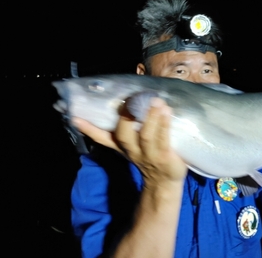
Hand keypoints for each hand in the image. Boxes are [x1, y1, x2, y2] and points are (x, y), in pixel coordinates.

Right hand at [73, 98, 187, 184]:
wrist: (164, 182)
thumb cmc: (151, 155)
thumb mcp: (137, 144)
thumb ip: (132, 127)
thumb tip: (131, 99)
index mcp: (123, 146)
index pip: (102, 137)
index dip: (89, 129)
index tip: (75, 118)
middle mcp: (133, 150)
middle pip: (123, 135)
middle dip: (126, 117)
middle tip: (132, 99)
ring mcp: (149, 155)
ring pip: (145, 136)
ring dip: (150, 117)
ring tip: (156, 101)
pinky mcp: (164, 157)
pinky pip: (163, 140)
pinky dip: (164, 125)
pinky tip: (167, 112)